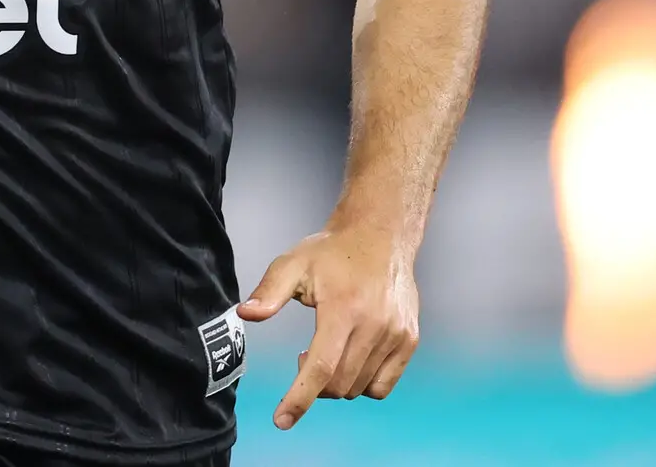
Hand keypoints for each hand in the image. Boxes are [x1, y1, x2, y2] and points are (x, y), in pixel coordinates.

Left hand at [237, 224, 419, 428]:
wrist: (381, 234)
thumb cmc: (334, 250)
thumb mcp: (294, 263)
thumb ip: (268, 291)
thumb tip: (245, 313)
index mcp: (343, 309)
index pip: (320, 368)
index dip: (299, 398)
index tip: (281, 420)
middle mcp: (374, 325)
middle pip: (338, 383)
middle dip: (313, 384)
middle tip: (303, 356)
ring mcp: (396, 335)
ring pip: (358, 387)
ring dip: (336, 382)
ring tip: (328, 351)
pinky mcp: (409, 340)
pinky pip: (382, 386)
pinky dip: (362, 384)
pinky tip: (351, 359)